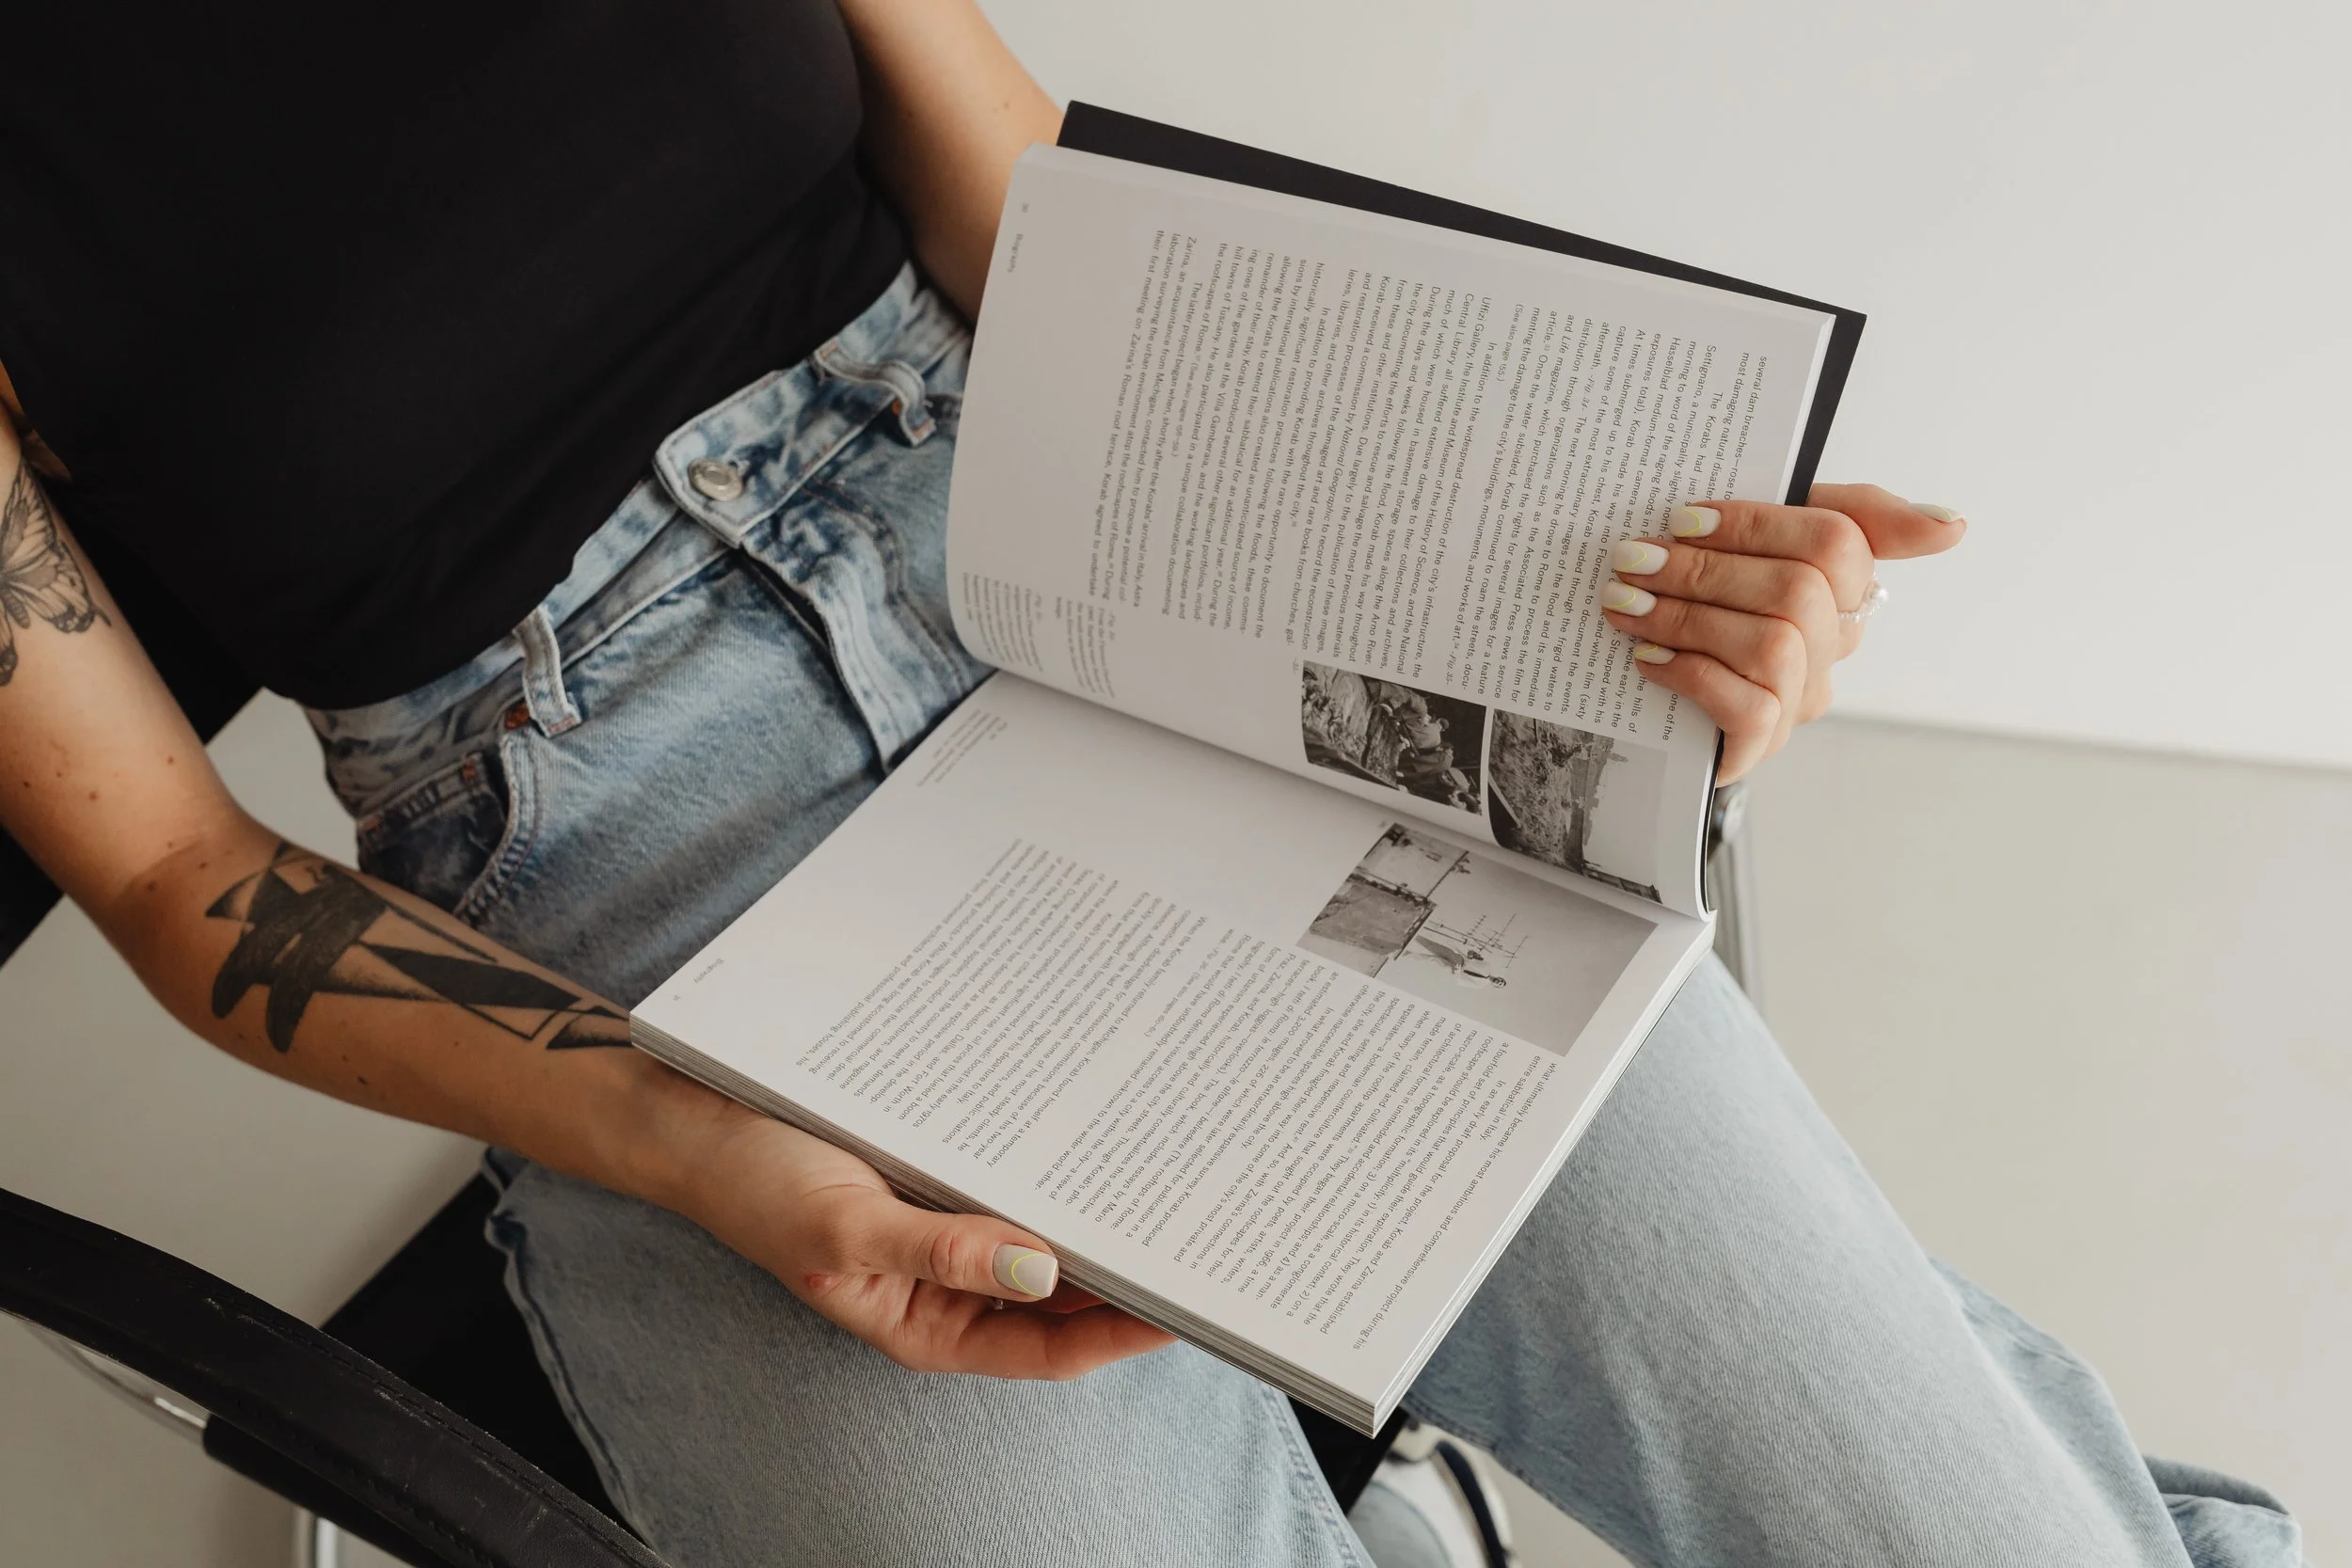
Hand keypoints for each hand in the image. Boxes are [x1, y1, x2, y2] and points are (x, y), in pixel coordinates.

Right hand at [682, 1102, 1174, 1377]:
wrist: (697, 1121)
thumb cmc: (759, 1187)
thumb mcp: (847, 1228)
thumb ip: (942, 1251)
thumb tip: (1041, 1269)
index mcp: (930, 1325)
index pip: (1051, 1348)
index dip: (1121, 1332)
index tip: (1184, 1305)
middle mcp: (950, 1287)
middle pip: (1061, 1296)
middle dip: (1125, 1275)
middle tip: (1199, 1237)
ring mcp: (950, 1230)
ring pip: (1046, 1237)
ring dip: (1097, 1220)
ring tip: (1165, 1189)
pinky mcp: (944, 1177)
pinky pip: (1017, 1183)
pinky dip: (1056, 1171)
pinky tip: (1095, 1139)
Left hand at [1600, 484, 1966, 780]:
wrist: (1658, 689)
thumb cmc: (1718, 597)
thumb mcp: (1769, 537)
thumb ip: (1853, 515)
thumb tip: (1950, 524)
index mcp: (1842, 583)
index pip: (1838, 543)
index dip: (1758, 525)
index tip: (1683, 517)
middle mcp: (1834, 642)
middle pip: (1797, 594)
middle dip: (1706, 571)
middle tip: (1633, 559)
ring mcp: (1802, 696)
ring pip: (1774, 648)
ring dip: (1688, 619)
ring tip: (1626, 604)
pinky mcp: (1761, 743)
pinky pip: (1749, 709)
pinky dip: (1691, 676)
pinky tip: (1647, 656)